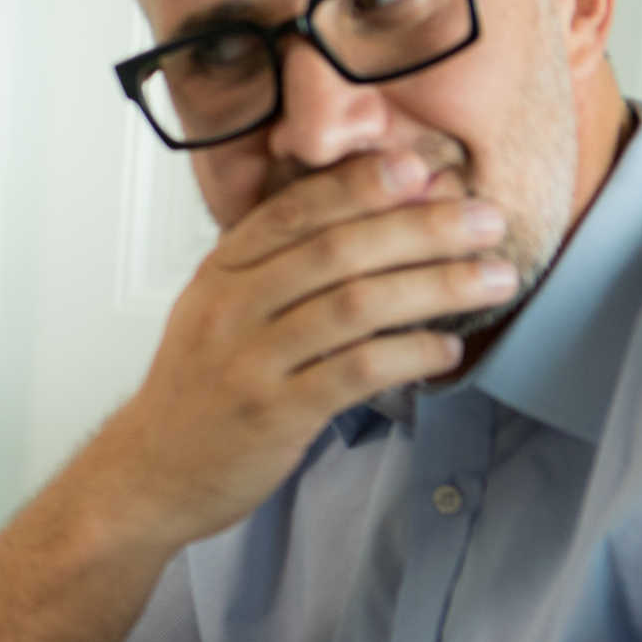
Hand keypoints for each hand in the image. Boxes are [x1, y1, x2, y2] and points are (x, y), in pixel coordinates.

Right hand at [88, 147, 514, 549]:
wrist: (148, 473)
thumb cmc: (198, 390)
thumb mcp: (216, 312)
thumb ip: (276, 269)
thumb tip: (373, 221)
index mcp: (220, 274)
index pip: (295, 210)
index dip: (363, 184)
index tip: (421, 168)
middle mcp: (230, 308)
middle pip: (338, 250)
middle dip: (424, 228)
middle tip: (487, 220)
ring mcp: (249, 361)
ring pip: (356, 306)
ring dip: (437, 287)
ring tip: (493, 279)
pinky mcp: (274, 412)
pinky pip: (356, 371)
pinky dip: (411, 354)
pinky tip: (446, 349)